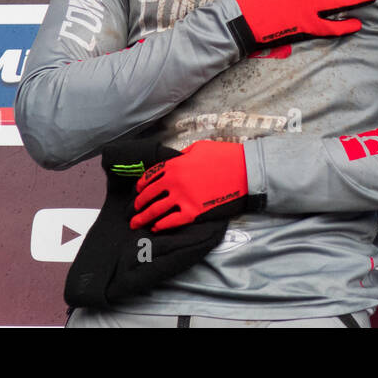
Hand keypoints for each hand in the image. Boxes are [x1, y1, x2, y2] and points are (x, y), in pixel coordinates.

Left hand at [130, 141, 247, 231]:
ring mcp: (182, 199)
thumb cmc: (224, 157)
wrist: (244, 172)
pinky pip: (172, 222)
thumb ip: (183, 156)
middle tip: (133, 212)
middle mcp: (174, 182)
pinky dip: (161, 226)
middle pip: (149, 196)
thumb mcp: (199, 148)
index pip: (150, 177)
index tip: (137, 192)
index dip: (141, 186)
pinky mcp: (193, 213)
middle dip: (138, 205)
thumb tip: (175, 161)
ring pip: (156, 211)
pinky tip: (156, 228)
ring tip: (136, 224)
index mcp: (174, 165)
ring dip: (144, 218)